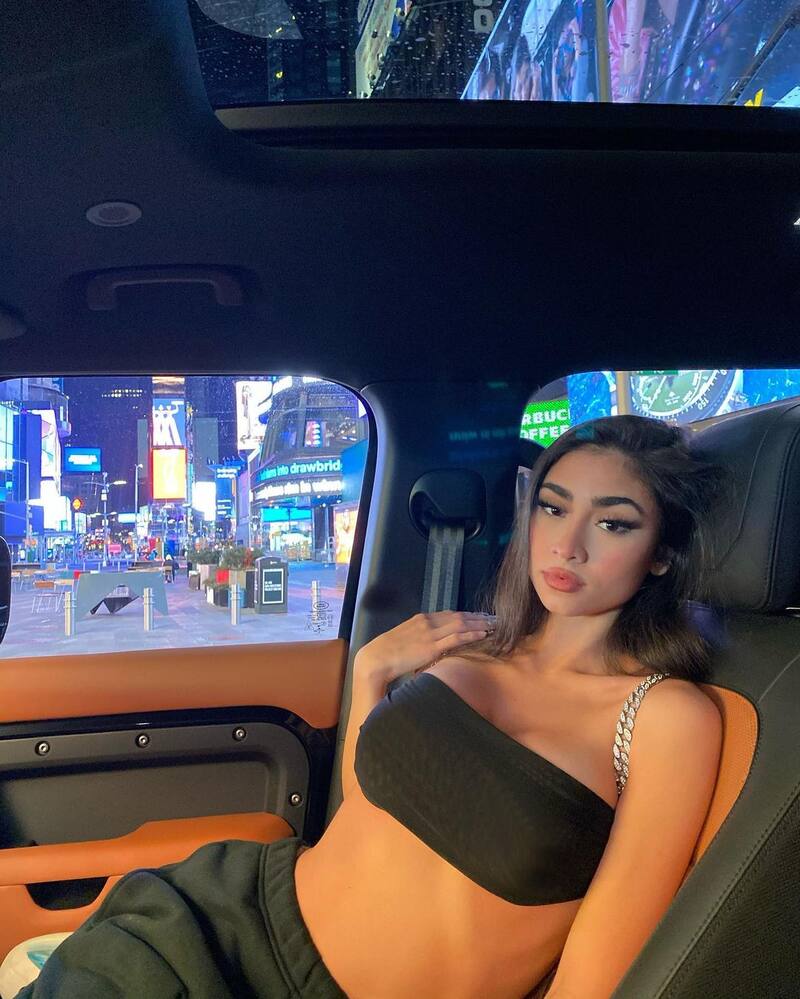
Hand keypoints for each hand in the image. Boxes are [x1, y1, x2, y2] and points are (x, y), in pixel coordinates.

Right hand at [354, 611, 495, 684]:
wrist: (375, 658)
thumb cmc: (386, 654)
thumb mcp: (404, 640)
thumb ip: (418, 639)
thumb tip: (427, 645)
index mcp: (421, 619)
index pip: (449, 614)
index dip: (467, 615)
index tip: (480, 616)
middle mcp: (427, 622)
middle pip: (459, 616)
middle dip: (478, 617)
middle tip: (494, 618)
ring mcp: (430, 633)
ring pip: (461, 624)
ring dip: (480, 624)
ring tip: (495, 625)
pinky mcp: (431, 647)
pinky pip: (456, 638)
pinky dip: (471, 634)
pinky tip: (483, 634)